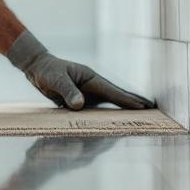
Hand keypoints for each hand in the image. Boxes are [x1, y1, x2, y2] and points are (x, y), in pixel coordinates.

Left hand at [7, 31, 154, 110]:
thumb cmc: (46, 70)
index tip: (143, 105)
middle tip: (153, 109)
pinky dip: (109, 115)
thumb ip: (67, 91)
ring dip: (123, 110)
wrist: (37, 67)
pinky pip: (97, 110)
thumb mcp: (55, 79)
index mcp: (90, 78)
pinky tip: (116, 122)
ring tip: (142, 115)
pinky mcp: (82, 100)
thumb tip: (80, 105)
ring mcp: (88, 93)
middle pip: (116, 97)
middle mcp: (92, 86)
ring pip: (109, 104)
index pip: (111, 91)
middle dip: (133, 102)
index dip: (127, 100)